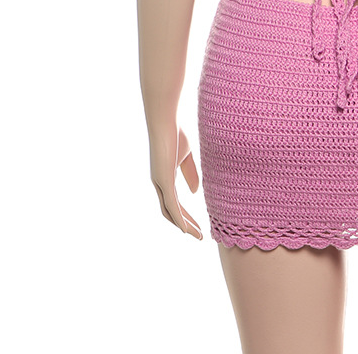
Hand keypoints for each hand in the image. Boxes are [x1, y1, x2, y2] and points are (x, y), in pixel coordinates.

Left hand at [149, 124, 202, 238]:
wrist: (163, 122)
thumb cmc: (175, 133)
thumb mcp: (186, 155)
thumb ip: (190, 173)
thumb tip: (194, 193)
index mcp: (164, 177)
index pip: (174, 202)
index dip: (185, 215)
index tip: (197, 224)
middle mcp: (159, 183)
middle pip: (171, 212)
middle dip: (185, 224)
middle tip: (199, 235)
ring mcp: (160, 183)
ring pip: (171, 212)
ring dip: (184, 225)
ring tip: (197, 235)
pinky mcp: (163, 180)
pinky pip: (171, 205)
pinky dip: (179, 219)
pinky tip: (186, 229)